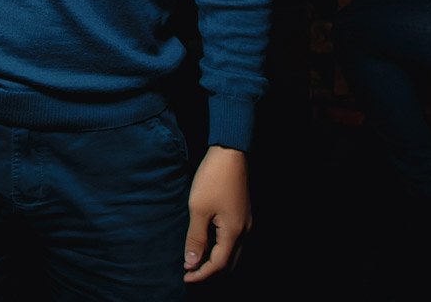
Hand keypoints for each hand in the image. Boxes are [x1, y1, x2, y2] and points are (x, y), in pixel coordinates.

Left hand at [184, 146, 250, 282]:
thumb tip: (191, 262)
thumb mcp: (198, 209)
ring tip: (195, 260)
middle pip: (229, 263)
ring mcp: (245, 223)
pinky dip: (220, 248)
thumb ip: (195, 238)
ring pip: (233, 253)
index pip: (219, 265)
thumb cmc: (212, 179)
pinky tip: (206, 243)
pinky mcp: (242, 215)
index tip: (184, 276)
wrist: (229, 154)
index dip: (201, 274)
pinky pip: (233, 241)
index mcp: (234, 233)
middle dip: (210, 271)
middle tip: (190, 272)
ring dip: (215, 261)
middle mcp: (244, 232)